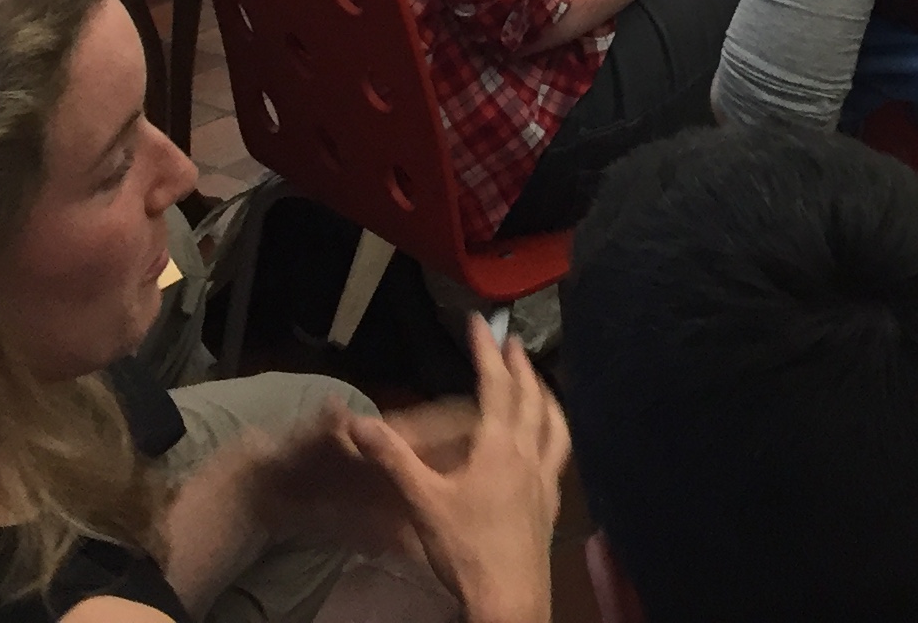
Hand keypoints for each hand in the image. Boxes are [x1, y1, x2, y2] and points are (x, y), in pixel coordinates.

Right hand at [344, 322, 565, 622]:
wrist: (510, 599)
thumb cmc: (466, 548)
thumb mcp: (422, 503)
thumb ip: (393, 459)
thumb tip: (358, 422)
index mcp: (499, 446)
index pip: (495, 385)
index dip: (485, 351)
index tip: (479, 321)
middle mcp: (529, 454)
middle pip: (530, 398)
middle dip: (519, 366)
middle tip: (512, 341)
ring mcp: (545, 479)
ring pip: (553, 423)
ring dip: (544, 395)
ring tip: (540, 381)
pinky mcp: (551, 503)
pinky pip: (559, 453)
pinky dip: (555, 432)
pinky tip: (549, 442)